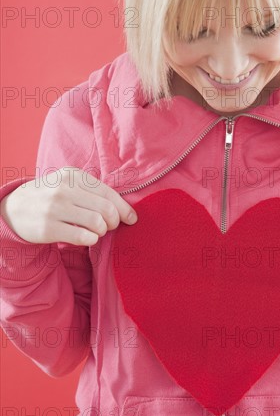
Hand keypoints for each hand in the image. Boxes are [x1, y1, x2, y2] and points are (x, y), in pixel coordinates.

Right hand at [0, 166, 137, 245]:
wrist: (12, 209)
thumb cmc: (50, 198)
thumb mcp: (68, 184)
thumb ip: (93, 192)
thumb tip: (127, 211)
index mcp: (72, 175)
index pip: (108, 193)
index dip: (124, 208)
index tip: (132, 218)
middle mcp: (64, 189)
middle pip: (107, 209)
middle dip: (114, 221)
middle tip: (109, 227)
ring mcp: (55, 208)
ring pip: (97, 223)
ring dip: (102, 231)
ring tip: (96, 231)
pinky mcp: (49, 228)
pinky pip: (84, 237)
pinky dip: (91, 240)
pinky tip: (87, 238)